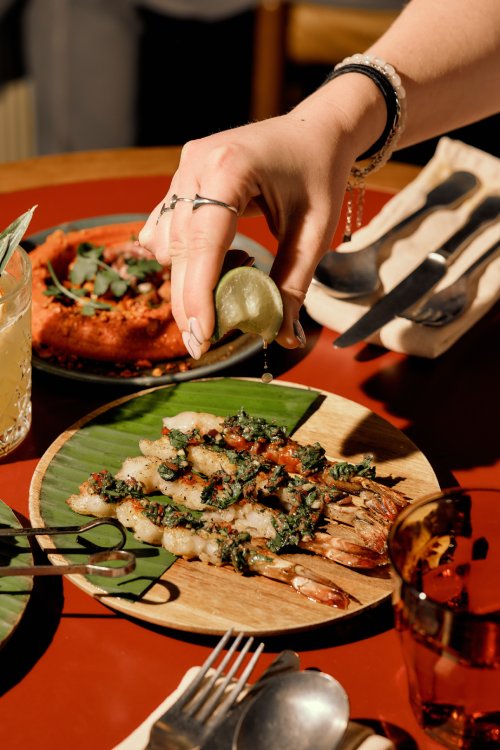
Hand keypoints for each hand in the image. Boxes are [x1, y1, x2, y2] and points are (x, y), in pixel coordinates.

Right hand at [138, 106, 358, 357]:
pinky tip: (218, 260)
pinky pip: (166, 227)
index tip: (203, 336)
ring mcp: (182, 168)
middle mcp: (195, 164)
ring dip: (188, 277)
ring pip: (166, 242)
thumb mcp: (315, 232)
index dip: (198, 293)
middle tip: (204, 344)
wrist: (315, 131)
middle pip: (178, 249)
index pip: (203, 242)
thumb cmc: (319, 174)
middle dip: (189, 300)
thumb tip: (283, 337)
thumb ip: (294, 284)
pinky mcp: (181, 178)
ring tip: (236, 276)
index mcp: (230, 167)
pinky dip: (183, 255)